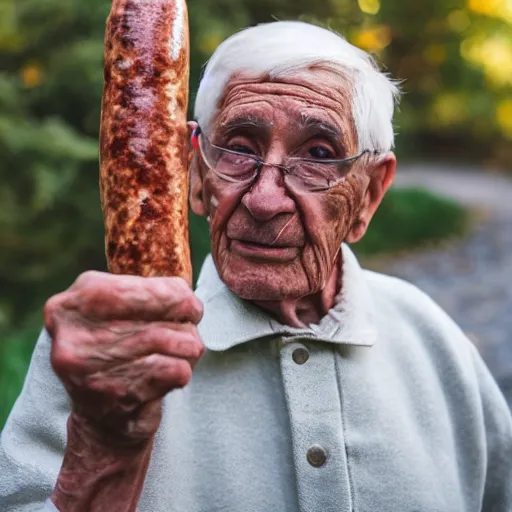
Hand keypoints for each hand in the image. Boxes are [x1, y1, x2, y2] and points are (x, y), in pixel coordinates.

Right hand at [44, 271, 203, 446]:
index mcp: (69, 306)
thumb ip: (141, 294)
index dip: (172, 293)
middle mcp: (73, 337)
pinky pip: (177, 369)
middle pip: (158, 314)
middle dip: (185, 319)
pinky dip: (184, 369)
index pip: (132, 288)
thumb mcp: (113, 313)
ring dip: (189, 345)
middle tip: (191, 325)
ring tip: (183, 350)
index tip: (189, 301)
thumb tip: (183, 292)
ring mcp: (93, 371)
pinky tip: (172, 374)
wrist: (102, 421)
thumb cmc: (116, 353)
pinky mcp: (118, 397)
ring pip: (172, 340)